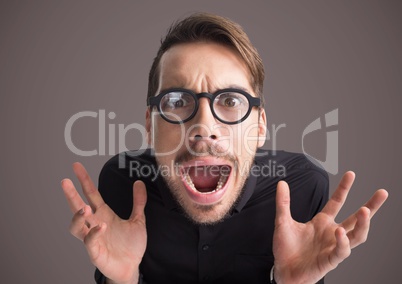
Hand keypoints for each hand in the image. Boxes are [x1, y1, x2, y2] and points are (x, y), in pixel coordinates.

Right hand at [61, 162, 146, 283]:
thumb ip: (138, 202)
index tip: (76, 166)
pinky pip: (90, 241)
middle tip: (65, 181)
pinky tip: (102, 227)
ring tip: (84, 208)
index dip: (84, 180)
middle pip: (77, 207)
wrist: (133, 267)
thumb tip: (139, 182)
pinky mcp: (95, 252)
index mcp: (103, 214)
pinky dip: (93, 234)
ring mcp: (93, 238)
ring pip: (76, 226)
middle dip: (70, 194)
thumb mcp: (138, 220)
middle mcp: (95, 224)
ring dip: (77, 217)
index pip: (90, 194)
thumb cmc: (131, 245)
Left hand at [272, 171, 387, 283]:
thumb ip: (283, 203)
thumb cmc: (286, 248)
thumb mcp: (282, 221)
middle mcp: (331, 232)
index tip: (351, 174)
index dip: (344, 188)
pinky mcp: (330, 260)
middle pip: (357, 218)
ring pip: (357, 235)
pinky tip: (340, 232)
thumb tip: (282, 183)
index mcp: (322, 222)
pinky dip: (342, 242)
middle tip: (382, 193)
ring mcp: (333, 246)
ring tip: (365, 211)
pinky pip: (342, 251)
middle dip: (371, 206)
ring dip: (363, 224)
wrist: (283, 270)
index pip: (337, 202)